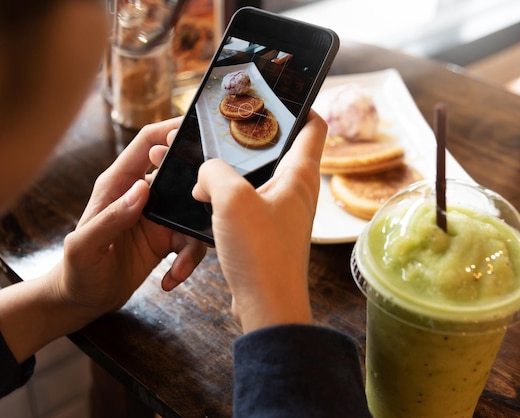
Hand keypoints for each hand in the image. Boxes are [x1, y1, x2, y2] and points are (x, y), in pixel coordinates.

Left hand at [58, 117, 206, 315]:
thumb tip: (142, 188)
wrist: (84, 300)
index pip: (147, 143)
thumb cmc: (77, 271)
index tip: (197, 131)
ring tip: (179, 269)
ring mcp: (157, 216)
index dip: (170, 130)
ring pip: (192, 211)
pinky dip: (188, 262)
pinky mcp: (167, 238)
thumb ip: (111, 217)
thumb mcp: (86, 247)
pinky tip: (171, 279)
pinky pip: (191, 240)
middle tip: (209, 208)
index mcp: (118, 184)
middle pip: (180, 173)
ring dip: (194, 241)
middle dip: (199, 188)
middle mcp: (141, 195)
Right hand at [191, 111, 326, 332]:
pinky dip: (230, 197)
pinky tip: (206, 199)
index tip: (274, 96)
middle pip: (281, 149)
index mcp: (300, 174)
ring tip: (207, 165)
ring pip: (260, 178)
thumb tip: (206, 174)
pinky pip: (249, 203)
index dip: (300, 105)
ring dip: (235, 171)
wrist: (268, 306)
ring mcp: (283, 212)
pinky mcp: (268, 232)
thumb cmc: (260, 252)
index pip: (314, 126)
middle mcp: (297, 190)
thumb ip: (214, 172)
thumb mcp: (230, 199)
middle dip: (252, 138)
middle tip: (223, 129)